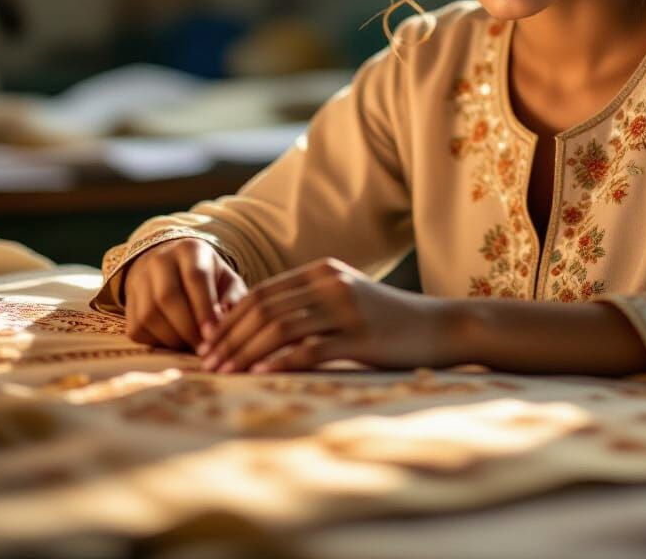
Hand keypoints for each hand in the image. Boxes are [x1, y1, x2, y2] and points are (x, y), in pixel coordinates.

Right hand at [122, 238, 247, 350]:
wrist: (173, 270)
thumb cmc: (209, 279)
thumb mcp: (227, 280)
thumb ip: (234, 298)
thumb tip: (228, 320)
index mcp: (190, 250)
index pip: (195, 277)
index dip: (204, 308)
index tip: (214, 334)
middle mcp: (160, 260)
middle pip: (168, 297)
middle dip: (188, 328)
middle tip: (205, 348)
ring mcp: (139, 280)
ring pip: (150, 315)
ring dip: (173, 338)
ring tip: (192, 346)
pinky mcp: (128, 303)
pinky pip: (138, 329)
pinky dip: (158, 343)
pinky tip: (176, 343)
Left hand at [199, 256, 448, 373]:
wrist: (438, 327)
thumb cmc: (387, 320)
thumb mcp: (346, 299)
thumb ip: (308, 304)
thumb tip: (257, 329)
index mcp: (323, 271)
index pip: (262, 292)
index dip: (229, 317)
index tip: (207, 343)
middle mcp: (331, 283)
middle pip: (265, 307)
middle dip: (230, 337)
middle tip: (207, 363)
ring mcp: (346, 308)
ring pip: (280, 327)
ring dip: (246, 351)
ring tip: (225, 373)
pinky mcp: (360, 336)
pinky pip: (310, 347)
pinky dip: (280, 361)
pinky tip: (261, 374)